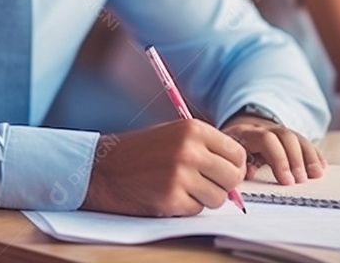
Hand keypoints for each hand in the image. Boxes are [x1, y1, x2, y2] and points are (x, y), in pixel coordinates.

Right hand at [81, 118, 246, 216]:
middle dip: (222, 185)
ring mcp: (181, 174)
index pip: (236, 153)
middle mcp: (189, 149)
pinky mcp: (172, 198)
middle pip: (233, 177)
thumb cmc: (138, 153)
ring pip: (218, 197)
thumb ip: (204, 147)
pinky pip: (197, 210)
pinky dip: (185, 207)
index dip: (232, 167)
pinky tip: (166, 194)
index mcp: (192, 129)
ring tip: (180, 187)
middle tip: (203, 184)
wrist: (103, 168)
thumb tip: (237, 168)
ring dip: (203, 198)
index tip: (221, 172)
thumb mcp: (173, 135)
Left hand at [221, 114, 326, 184]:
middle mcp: (264, 128)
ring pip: (297, 137)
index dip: (279, 160)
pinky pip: (304, 142)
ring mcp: (277, 130)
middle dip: (295, 159)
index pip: (267, 140)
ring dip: (309, 157)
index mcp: (246, 133)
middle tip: (301, 180)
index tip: (287, 182)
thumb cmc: (230, 152)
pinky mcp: (288, 136)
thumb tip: (249, 173)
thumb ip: (236, 165)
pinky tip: (321, 167)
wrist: (233, 132)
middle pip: (285, 137)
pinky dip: (314, 154)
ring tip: (316, 175)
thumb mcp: (227, 157)